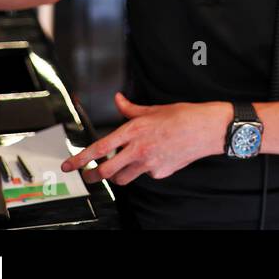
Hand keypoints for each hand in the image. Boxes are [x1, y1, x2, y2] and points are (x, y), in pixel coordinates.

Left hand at [61, 93, 232, 185]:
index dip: (80, 159)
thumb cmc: (185, 116)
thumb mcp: (155, 109)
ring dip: (117, 176)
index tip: (69, 165)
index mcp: (134, 131)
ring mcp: (150, 163)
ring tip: (119, 169)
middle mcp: (139, 149)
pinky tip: (154, 159)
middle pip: (106, 171)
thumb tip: (118, 99)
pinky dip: (144, 170)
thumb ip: (131, 109)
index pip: (99, 148)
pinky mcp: (161, 172)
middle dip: (92, 176)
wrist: (208, 129)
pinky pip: (145, 174)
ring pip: (122, 178)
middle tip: (88, 175)